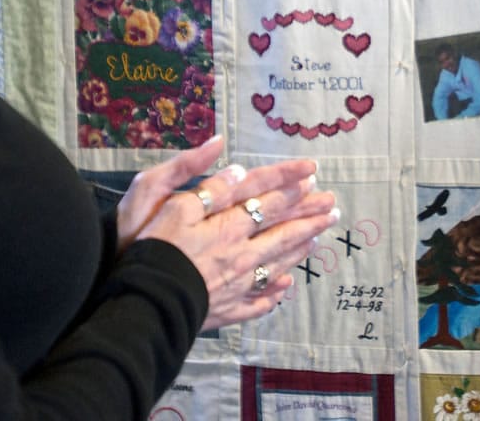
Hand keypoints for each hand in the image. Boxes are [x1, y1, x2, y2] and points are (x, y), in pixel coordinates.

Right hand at [122, 136, 339, 329]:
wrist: (146, 302)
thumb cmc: (154, 248)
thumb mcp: (174, 206)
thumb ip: (209, 189)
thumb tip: (239, 170)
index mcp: (229, 226)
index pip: (267, 201)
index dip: (290, 187)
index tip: (313, 175)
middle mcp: (241, 254)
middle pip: (282, 233)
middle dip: (309, 218)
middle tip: (333, 209)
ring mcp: (238, 284)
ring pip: (277, 264)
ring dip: (299, 250)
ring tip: (317, 240)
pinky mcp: (228, 309)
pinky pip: (259, 300)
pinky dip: (275, 293)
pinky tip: (285, 288)